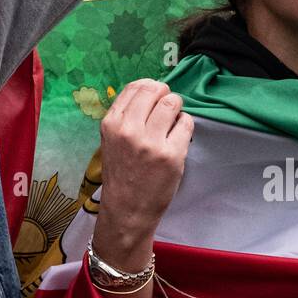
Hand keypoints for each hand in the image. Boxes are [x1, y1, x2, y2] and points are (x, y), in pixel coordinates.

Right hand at [93, 80, 193, 265]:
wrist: (127, 210)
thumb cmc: (122, 174)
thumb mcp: (112, 140)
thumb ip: (126, 116)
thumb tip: (151, 89)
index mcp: (111, 124)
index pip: (135, 87)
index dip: (150, 87)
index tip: (156, 94)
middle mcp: (129, 129)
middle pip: (155, 90)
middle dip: (165, 94)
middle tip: (167, 107)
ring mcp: (151, 142)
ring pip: (172, 103)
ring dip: (176, 108)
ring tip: (173, 121)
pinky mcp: (171, 155)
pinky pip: (186, 123)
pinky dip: (185, 125)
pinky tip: (178, 136)